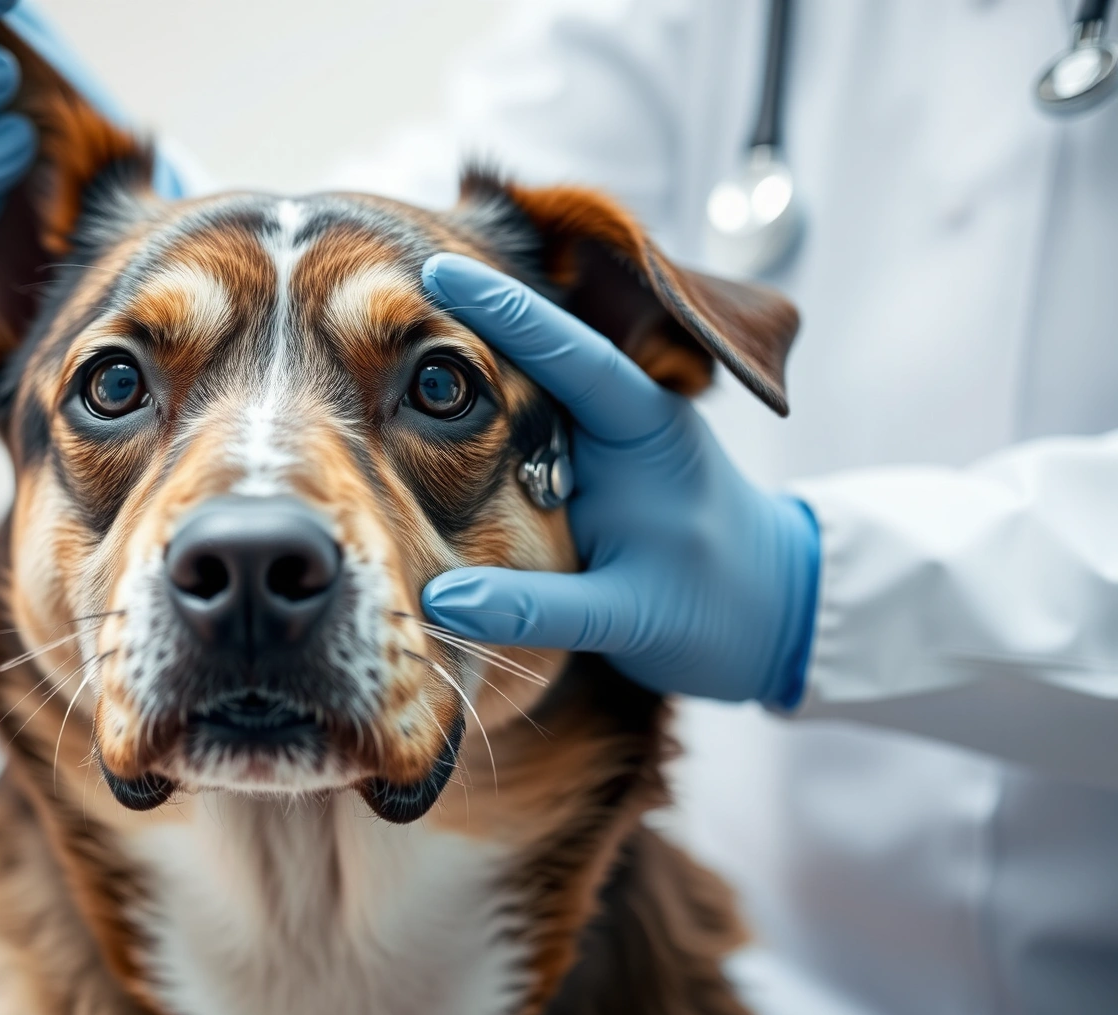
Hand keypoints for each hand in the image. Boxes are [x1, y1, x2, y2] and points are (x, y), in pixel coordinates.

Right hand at [417, 254, 819, 706]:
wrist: (767, 621)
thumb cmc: (715, 614)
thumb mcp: (631, 618)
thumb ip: (537, 606)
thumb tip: (437, 602)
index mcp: (647, 428)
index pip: (570, 353)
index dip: (504, 310)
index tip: (436, 273)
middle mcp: (618, 415)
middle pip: (532, 350)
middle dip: (463, 314)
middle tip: (372, 284)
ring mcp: (593, 436)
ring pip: (515, 384)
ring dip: (453, 361)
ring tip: (366, 331)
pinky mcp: (572, 463)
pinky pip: (509, 427)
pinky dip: (461, 411)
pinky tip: (402, 398)